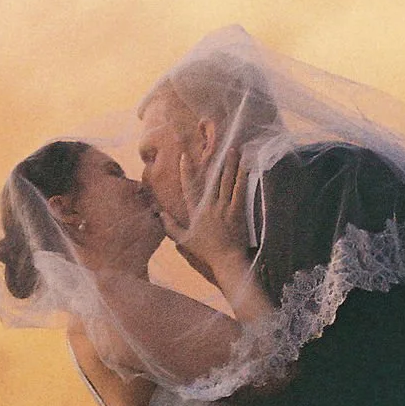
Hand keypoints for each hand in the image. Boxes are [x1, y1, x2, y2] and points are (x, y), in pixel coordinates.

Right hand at [160, 148, 249, 286]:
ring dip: (230, 164)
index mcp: (196, 211)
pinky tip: (245, 167)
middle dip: (214, 161)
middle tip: (217, 145)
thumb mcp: (183, 240)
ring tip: (233, 149)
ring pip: (227, 182)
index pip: (189, 188)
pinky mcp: (238, 211)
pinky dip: (242, 178)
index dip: (186, 172)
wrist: (226, 260)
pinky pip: (240, 191)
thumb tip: (159, 213)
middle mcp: (210, 206)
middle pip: (212, 179)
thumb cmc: (205, 251)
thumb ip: (170, 226)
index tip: (184, 157)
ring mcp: (225, 208)